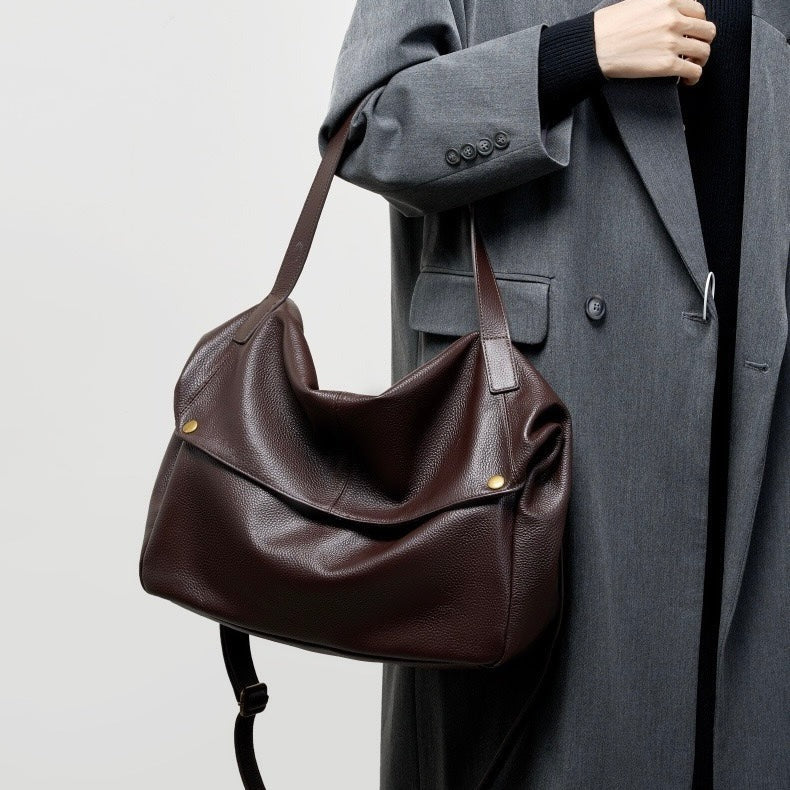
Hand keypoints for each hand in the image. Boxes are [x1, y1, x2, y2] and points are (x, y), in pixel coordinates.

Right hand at [593, 0, 716, 85]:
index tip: (692, 33)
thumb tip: (669, 14)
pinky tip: (688, 79)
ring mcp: (672, 42)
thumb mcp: (638, 1)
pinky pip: (693, 71)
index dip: (697, 24)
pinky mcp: (666, 65)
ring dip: (700, 60)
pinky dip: (694, 77)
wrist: (595, 46)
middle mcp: (674, 19)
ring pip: (704, 51)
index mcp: (669, 0)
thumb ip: (659, 6)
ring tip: (691, 65)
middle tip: (694, 49)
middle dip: (702, 42)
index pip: (699, 11)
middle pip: (707, 31)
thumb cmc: (608, 27)